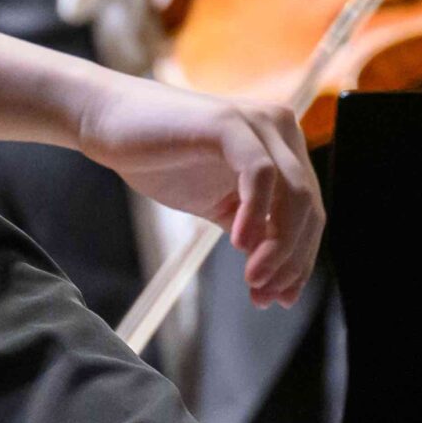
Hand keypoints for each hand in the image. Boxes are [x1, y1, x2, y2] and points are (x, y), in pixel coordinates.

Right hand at [75, 74, 323, 306]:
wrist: (111, 124)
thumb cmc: (162, 161)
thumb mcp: (218, 205)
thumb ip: (252, 234)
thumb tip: (278, 286)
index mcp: (284, 148)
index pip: (310, 212)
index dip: (300, 260)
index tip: (279, 299)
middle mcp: (281, 130)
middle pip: (309, 207)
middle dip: (290, 261)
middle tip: (262, 296)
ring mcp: (257, 123)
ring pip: (294, 194)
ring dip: (279, 246)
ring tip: (253, 278)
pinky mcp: (229, 124)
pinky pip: (260, 174)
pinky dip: (257, 214)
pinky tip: (239, 244)